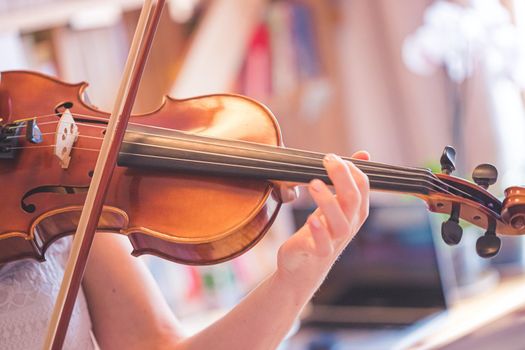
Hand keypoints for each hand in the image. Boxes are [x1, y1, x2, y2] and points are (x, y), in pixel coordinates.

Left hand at [275, 151, 369, 297]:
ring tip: (313, 184)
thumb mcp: (333, 204)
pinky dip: (319, 232)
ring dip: (328, 201)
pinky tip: (311, 218)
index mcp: (354, 212)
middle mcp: (349, 225)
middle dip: (341, 177)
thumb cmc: (318, 233)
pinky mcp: (317, 253)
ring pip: (340, 222)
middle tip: (327, 161)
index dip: (350, 168)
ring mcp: (334, 240)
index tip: (333, 158)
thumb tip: (364, 154)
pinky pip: (323, 244)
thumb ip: (346, 180)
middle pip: (353, 200)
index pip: (363, 186)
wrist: (301, 267)